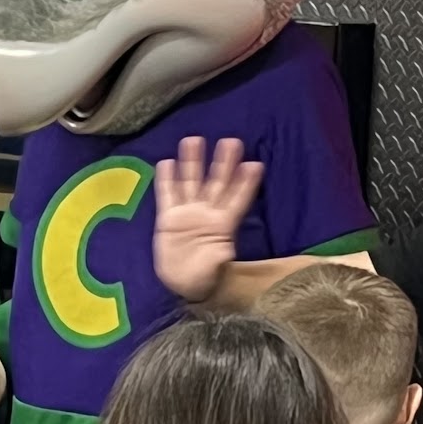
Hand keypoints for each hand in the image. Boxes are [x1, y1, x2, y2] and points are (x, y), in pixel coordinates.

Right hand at [153, 137, 263, 301]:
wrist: (182, 283)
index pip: (237, 200)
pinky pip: (167, 194)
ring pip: (191, 182)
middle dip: (223, 163)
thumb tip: (224, 250)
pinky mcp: (168, 218)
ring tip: (194, 140)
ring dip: (193, 162)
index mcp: (223, 225)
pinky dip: (166, 179)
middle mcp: (207, 213)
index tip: (255, 165)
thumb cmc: (204, 277)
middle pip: (216, 183)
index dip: (246, 184)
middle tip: (232, 141)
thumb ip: (218, 258)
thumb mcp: (213, 271)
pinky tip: (167, 162)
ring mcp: (187, 213)